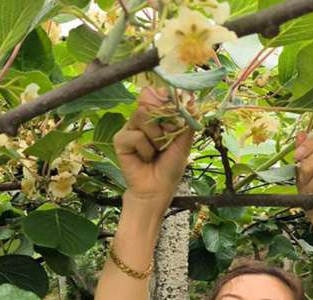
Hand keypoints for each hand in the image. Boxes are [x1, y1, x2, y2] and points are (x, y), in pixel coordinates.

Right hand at [114, 87, 195, 209]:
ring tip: (156, 152)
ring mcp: (129, 128)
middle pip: (150, 104)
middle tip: (167, 142)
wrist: (157, 189)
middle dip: (165, 124)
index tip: (173, 105)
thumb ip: (187, 124)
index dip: (165, 98)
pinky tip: (144, 159)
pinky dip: (145, 150)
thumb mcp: (183, 144)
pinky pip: (136, 136)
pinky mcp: (120, 139)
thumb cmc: (169, 168)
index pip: (157, 97)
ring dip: (156, 138)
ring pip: (142, 116)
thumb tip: (193, 102)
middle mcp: (141, 120)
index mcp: (155, 119)